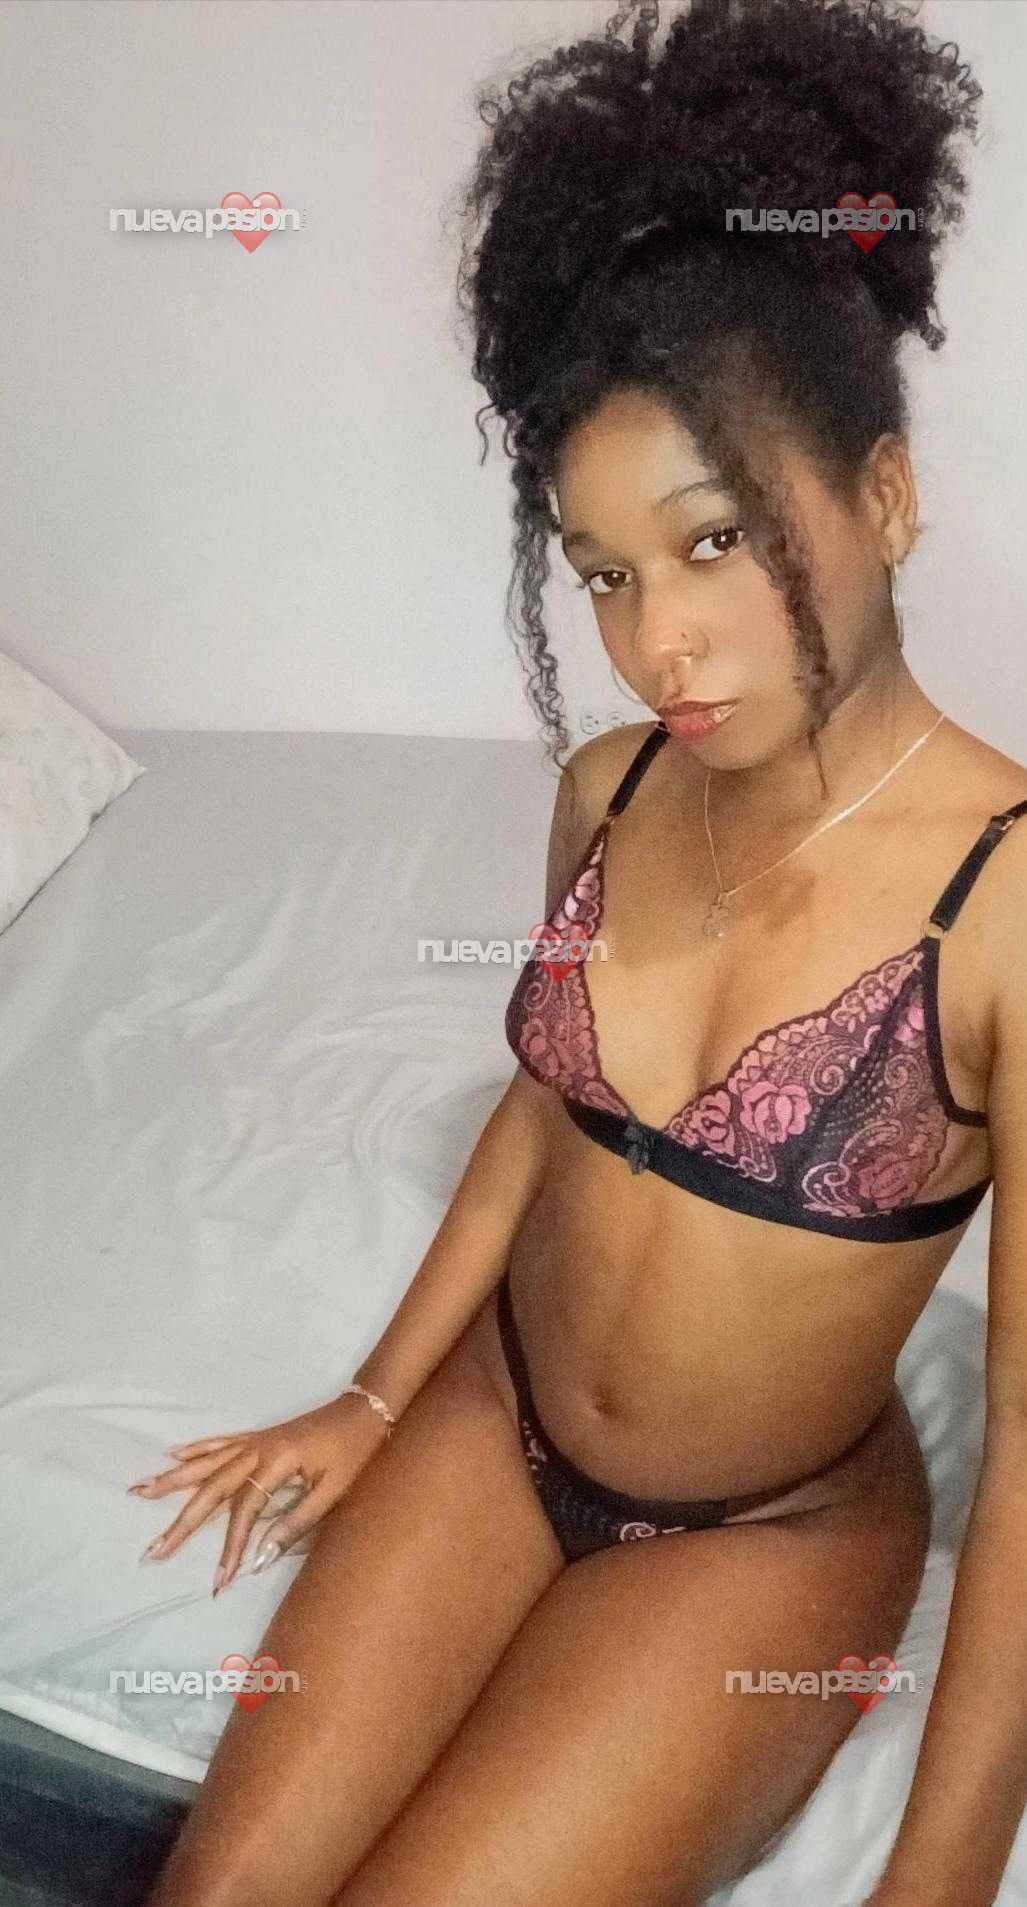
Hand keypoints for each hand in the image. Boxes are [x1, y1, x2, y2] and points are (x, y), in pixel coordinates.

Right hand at [127, 1393, 390, 1593]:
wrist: (365, 1409)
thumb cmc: (355, 1451)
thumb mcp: (334, 1491)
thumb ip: (297, 1523)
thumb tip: (261, 1557)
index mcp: (276, 1463)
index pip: (244, 1512)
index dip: (231, 1547)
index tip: (220, 1580)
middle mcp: (257, 1450)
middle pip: (212, 1489)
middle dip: (181, 1522)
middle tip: (153, 1550)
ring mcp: (255, 1441)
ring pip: (206, 1464)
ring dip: (172, 1479)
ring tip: (138, 1491)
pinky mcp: (259, 1438)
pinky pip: (219, 1443)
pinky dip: (195, 1450)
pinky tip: (172, 1454)